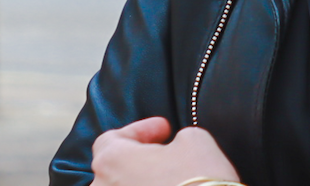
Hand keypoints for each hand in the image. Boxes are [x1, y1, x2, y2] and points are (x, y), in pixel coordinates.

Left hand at [92, 117, 240, 185]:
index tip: (163, 130)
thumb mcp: (195, 139)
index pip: (114, 138)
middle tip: (168, 154)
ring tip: (172, 181)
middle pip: (115, 169)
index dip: (141, 131)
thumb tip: (177, 146)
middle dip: (141, 160)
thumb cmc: (198, 182)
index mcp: (111, 161)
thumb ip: (178, 136)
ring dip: (144, 184)